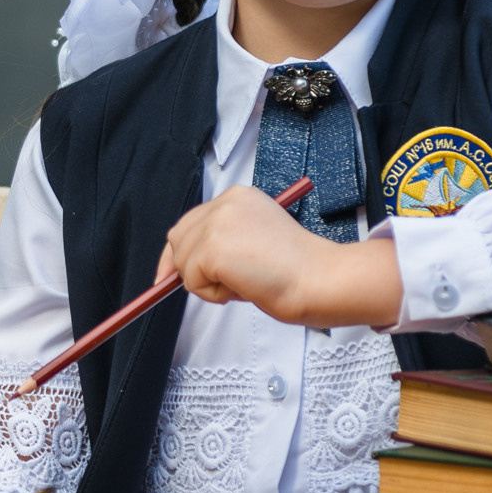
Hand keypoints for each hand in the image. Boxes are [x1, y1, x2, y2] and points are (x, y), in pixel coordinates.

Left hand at [154, 185, 403, 328]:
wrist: (320, 279)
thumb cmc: (300, 269)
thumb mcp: (255, 241)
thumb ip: (225, 243)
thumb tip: (187, 265)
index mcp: (239, 197)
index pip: (193, 221)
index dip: (182, 251)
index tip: (171, 274)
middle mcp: (225, 203)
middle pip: (178, 238)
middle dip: (187, 268)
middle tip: (218, 287)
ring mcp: (216, 223)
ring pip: (184, 263)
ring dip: (208, 284)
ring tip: (246, 282)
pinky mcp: (212, 248)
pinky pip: (192, 283)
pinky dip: (213, 295)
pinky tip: (245, 286)